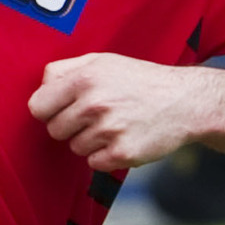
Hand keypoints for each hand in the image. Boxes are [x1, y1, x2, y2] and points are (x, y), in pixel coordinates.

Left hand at [28, 53, 217, 172]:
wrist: (186, 101)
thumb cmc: (139, 80)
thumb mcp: (102, 61)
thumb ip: (64, 70)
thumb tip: (39, 87)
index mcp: (85, 78)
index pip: (38, 107)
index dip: (48, 110)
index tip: (63, 109)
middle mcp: (94, 103)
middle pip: (55, 130)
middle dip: (71, 126)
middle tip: (98, 115)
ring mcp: (109, 129)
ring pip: (75, 147)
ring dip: (91, 141)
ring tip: (116, 124)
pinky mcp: (123, 152)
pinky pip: (94, 163)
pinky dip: (106, 156)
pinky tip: (124, 138)